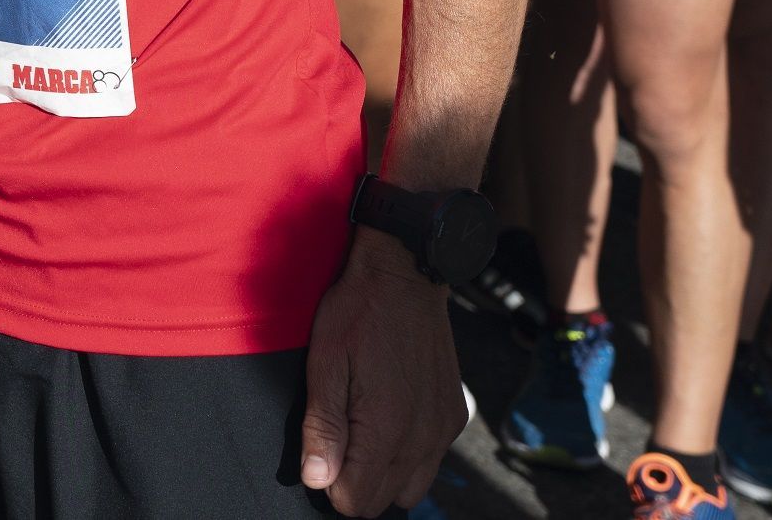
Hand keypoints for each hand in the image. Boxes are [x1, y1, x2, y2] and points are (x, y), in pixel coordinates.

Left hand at [299, 232, 465, 515]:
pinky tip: (387, 422)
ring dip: (383, 476)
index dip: (330, 486)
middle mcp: (424, 438)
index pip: (357, 501)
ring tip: (359, 434)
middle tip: (335, 441)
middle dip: (355, 484)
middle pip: (384, 500)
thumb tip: (317, 480)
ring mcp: (444, 429)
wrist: (405, 275)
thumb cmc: (357, 313)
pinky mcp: (454, 415)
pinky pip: (431, 461)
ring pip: (411, 487)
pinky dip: (407, 457)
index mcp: (388, 430)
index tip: (320, 454)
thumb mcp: (325, 364)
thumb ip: (322, 427)